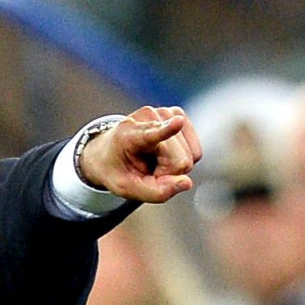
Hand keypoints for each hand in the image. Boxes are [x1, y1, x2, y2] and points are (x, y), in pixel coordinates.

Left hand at [79, 106, 202, 202]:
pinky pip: (195, 152)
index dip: (167, 129)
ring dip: (174, 167)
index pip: (152, 132)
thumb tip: (187, 183)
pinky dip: (181, 159)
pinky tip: (164, 153)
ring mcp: (167, 113)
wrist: (109, 149)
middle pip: (180, 161)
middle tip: (147, 169)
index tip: (178, 122)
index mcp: (129, 134)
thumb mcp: (126, 188)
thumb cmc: (118, 169)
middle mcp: (150, 117)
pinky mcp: (179, 115)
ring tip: (153, 159)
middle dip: (167, 174)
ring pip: (191, 157)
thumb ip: (155, 192)